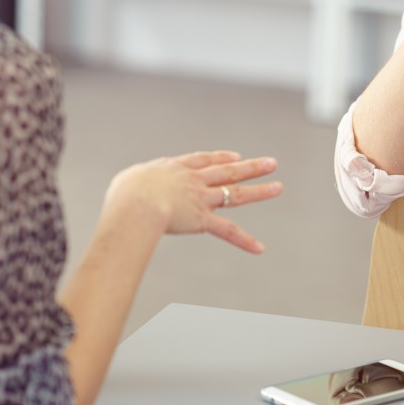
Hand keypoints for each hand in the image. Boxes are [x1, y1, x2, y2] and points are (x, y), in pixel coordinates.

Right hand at [104, 151, 281, 253]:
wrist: (136, 202)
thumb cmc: (125, 194)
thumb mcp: (127, 183)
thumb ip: (133, 186)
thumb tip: (127, 193)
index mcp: (174, 168)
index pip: (203, 160)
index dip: (221, 158)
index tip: (235, 156)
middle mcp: (192, 181)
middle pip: (226, 171)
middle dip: (250, 167)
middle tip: (271, 163)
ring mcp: (200, 199)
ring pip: (235, 194)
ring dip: (259, 191)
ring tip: (278, 187)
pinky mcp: (201, 220)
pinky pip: (227, 231)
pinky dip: (243, 241)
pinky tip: (260, 248)